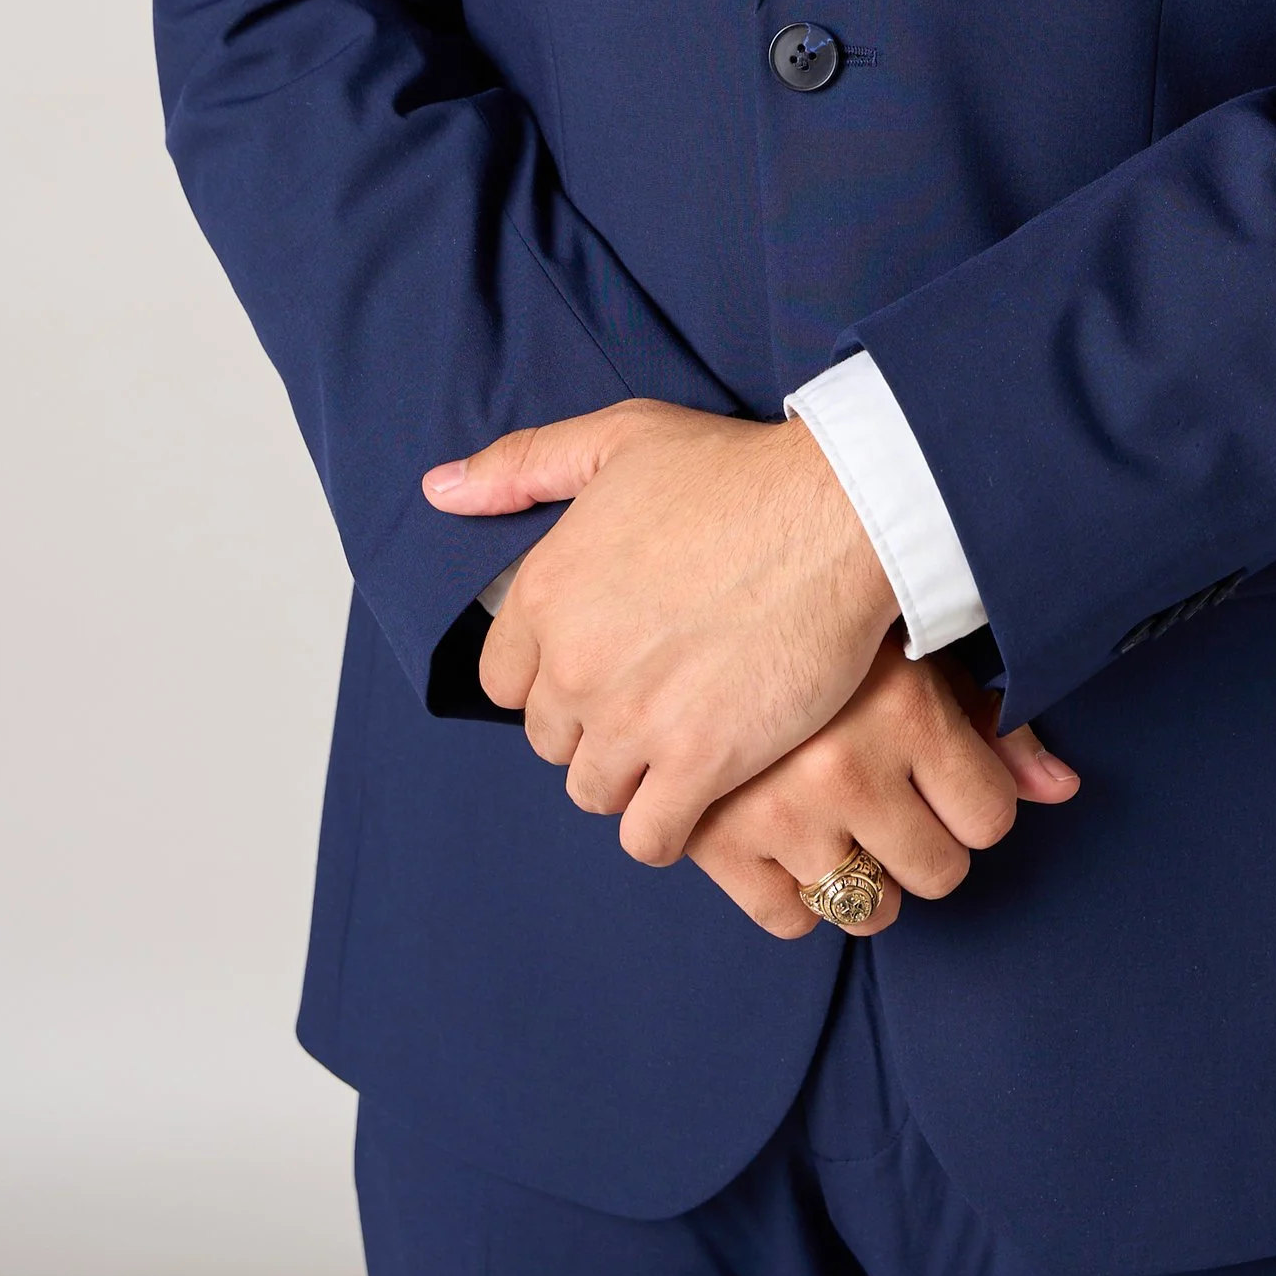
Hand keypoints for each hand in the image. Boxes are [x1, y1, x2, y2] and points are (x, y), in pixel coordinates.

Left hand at [423, 399, 901, 863]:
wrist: (837, 514)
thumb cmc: (734, 472)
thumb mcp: (616, 438)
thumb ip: (520, 465)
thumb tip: (438, 490)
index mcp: (546, 590)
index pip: (503, 681)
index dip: (551, 674)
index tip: (600, 661)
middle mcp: (574, 662)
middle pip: (548, 740)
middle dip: (590, 724)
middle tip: (648, 696)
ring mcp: (634, 719)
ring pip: (591, 790)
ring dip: (626, 776)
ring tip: (674, 743)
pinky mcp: (699, 762)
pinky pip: (647, 836)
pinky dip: (662, 828)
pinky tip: (692, 795)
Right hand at [686, 644, 1079, 940]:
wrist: (695, 607)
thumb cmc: (831, 632)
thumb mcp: (921, 656)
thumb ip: (997, 726)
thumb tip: (1062, 790)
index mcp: (904, 709)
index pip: (991, 819)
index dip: (974, 802)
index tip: (943, 775)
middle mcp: (843, 765)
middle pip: (939, 873)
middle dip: (925, 843)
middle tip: (891, 797)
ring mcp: (776, 811)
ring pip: (870, 909)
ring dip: (866, 875)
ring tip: (843, 818)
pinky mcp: (716, 842)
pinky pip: (791, 920)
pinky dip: (798, 894)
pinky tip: (792, 838)